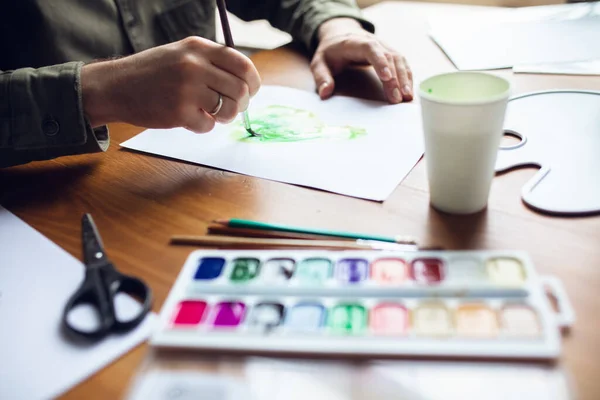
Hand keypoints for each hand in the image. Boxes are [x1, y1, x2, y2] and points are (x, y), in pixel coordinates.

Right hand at [81, 36, 260, 132]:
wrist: (116, 86)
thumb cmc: (153, 73)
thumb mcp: (182, 54)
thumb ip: (211, 63)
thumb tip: (246, 82)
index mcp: (198, 48)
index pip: (242, 65)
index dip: (253, 82)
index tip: (251, 91)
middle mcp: (194, 65)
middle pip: (240, 90)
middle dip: (240, 104)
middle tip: (230, 108)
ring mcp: (187, 89)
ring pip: (228, 110)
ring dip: (224, 117)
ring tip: (210, 113)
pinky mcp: (179, 112)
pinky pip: (208, 125)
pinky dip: (202, 126)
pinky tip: (189, 118)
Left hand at [311, 18, 412, 103]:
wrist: (341, 35)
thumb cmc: (331, 52)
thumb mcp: (319, 62)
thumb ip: (321, 77)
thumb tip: (325, 93)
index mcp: (355, 43)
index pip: (371, 49)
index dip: (380, 61)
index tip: (386, 77)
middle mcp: (374, 43)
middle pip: (389, 57)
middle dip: (395, 78)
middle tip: (398, 98)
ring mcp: (384, 48)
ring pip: (399, 60)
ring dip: (405, 78)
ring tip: (407, 97)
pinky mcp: (390, 55)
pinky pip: (402, 64)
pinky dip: (407, 77)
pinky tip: (409, 92)